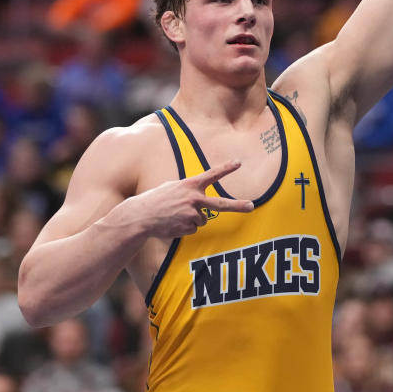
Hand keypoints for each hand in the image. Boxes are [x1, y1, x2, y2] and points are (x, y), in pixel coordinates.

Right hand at [126, 160, 253, 237]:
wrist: (141, 216)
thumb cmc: (156, 199)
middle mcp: (193, 199)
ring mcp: (191, 214)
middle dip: (238, 205)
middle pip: (220, 204)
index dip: (226, 168)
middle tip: (251, 206)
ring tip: (176, 215)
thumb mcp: (173, 187)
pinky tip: (173, 223)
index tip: (238, 163)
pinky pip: (194, 228)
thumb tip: (201, 200)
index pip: (211, 175)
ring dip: (192, 219)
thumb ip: (189, 190)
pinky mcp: (188, 227)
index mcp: (190, 185)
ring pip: (202, 219)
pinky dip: (185, 227)